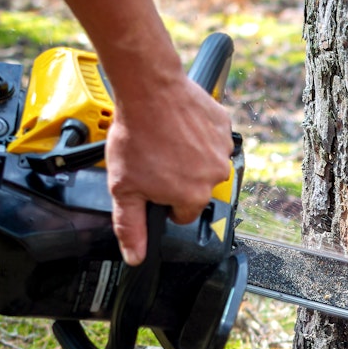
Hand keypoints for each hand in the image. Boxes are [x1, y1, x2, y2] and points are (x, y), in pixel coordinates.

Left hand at [41, 0, 233, 265]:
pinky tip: (180, 126)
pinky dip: (200, 134)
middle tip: (156, 157)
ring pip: (206, 163)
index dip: (164, 200)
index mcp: (192, 197)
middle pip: (197, 188)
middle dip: (179, 177)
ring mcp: (223, 150)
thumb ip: (131, 226)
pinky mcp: (224, 127)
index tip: (153, 182)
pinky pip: (214, 138)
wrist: (149, 91)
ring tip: (167, 139)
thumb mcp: (123, 188)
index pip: (182, 213)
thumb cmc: (135, 136)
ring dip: (191, 155)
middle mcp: (214, 177)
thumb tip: (136, 257)